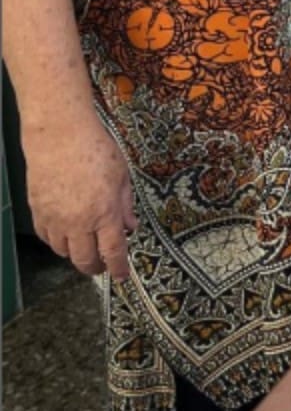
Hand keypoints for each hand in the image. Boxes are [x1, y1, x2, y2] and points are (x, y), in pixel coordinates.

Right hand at [24, 109, 136, 280]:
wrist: (60, 136)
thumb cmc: (96, 149)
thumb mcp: (122, 174)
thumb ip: (126, 204)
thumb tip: (130, 227)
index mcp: (105, 213)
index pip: (113, 252)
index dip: (118, 268)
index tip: (122, 276)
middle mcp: (79, 222)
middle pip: (85, 260)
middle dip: (96, 267)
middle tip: (103, 266)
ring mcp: (56, 220)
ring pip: (64, 252)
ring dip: (76, 253)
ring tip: (86, 245)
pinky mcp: (38, 214)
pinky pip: (48, 238)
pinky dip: (58, 241)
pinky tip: (66, 233)